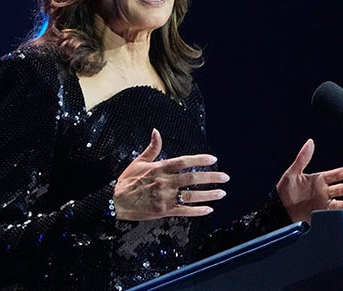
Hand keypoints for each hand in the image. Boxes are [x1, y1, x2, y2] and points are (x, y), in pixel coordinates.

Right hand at [114, 128, 229, 220]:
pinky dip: (198, 211)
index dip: (199, 160)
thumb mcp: (139, 162)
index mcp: (159, 169)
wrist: (117, 201)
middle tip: (225, 177)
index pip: (183, 162)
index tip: (213, 159)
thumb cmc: (128, 181)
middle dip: (211, 178)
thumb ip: (152, 148)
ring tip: (222, 193)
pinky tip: (209, 209)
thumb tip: (156, 131)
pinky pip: (185, 211)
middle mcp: (164, 182)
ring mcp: (165, 198)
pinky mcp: (165, 211)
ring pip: (191, 196)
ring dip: (209, 195)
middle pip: (192, 179)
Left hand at [276, 138, 342, 223]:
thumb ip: (303, 158)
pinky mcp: (321, 212)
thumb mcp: (293, 172)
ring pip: (339, 200)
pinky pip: (334, 211)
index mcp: (317, 180)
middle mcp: (322, 190)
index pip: (334, 174)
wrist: (279, 209)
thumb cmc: (284, 190)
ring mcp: (323, 202)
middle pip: (339, 188)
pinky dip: (342, 210)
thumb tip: (310, 142)